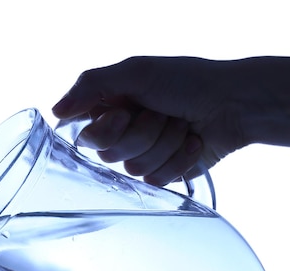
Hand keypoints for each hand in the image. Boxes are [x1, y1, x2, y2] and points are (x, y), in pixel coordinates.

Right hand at [52, 56, 246, 184]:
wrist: (233, 103)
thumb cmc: (188, 81)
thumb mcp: (136, 72)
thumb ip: (91, 86)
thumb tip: (55, 111)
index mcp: (112, 107)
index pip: (87, 136)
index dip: (105, 131)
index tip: (125, 113)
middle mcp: (124, 133)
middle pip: (110, 156)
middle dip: (142, 133)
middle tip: (162, 113)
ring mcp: (144, 155)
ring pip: (135, 169)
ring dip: (164, 143)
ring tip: (181, 124)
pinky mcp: (164, 173)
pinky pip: (157, 180)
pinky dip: (178, 158)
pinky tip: (192, 142)